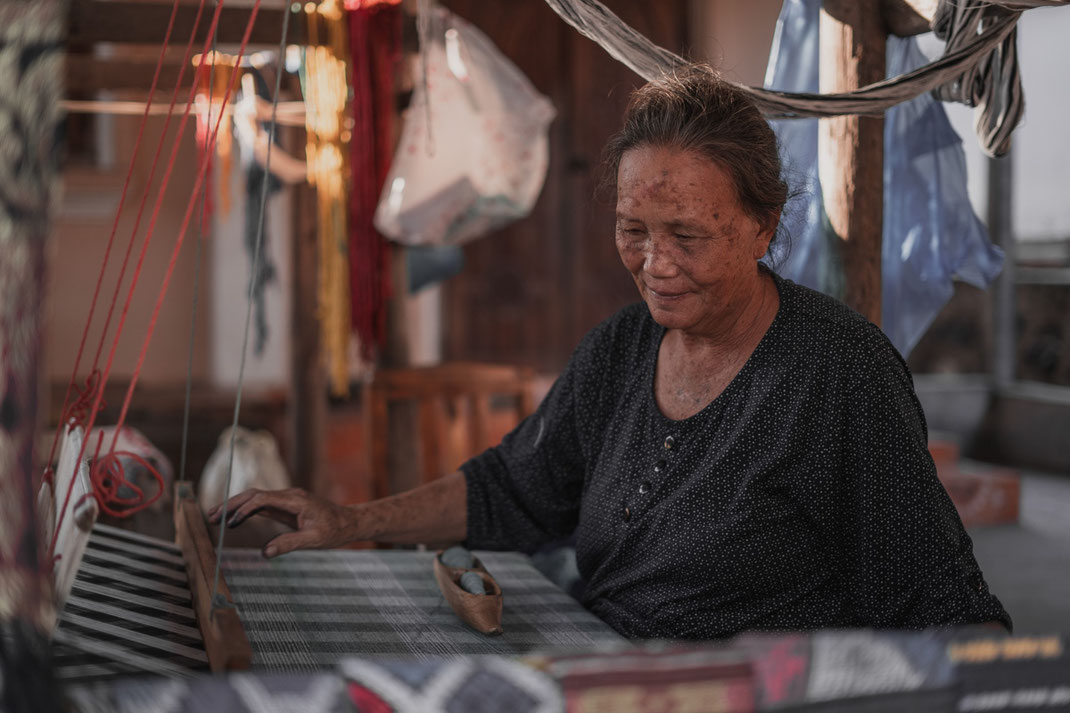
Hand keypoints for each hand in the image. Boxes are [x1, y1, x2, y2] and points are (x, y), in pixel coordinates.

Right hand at [207, 488, 356, 557]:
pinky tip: (233, 519)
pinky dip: (245, 510)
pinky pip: (261, 505)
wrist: (348, 522)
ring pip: (256, 498)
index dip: (244, 510)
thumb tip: (264, 553)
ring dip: (235, 506)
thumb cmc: (334, 531)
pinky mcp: (285, 506)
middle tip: (210, 516)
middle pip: (254, 494)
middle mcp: (289, 495)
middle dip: (231, 504)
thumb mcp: (314, 540)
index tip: (230, 524)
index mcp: (295, 500)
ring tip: (214, 517)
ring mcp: (286, 499)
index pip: (263, 499)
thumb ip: (289, 544)